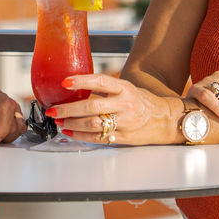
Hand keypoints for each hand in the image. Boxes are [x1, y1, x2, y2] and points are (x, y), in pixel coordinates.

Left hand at [47, 74, 176, 144]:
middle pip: (91, 106)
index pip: (101, 82)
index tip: (65, 82)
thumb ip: (106, 89)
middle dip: (68, 109)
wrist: (165, 120)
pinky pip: (98, 138)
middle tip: (53, 110)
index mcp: (125, 88)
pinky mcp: (123, 137)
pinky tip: (70, 133)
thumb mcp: (127, 88)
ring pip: (93, 124)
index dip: (82, 81)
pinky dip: (81, 136)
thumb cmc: (142, 101)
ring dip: (72, 124)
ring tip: (59, 122)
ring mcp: (125, 122)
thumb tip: (75, 87)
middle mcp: (125, 104)